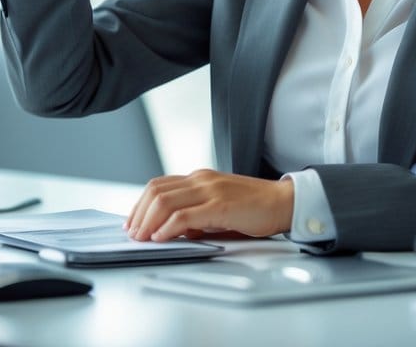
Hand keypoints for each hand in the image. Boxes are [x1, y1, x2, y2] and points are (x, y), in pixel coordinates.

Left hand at [124, 169, 293, 241]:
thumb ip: (196, 216)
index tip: (132, 222)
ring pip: (165, 200)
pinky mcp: (220, 205)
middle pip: (156, 191)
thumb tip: (174, 231)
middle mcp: (202, 179)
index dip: (140, 204)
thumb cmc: (254, 208)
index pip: (159, 185)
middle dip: (138, 214)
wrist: (283, 203)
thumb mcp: (218, 209)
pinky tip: (161, 237)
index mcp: (200, 178)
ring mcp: (210, 190)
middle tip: (132, 233)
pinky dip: (167, 227)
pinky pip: (185, 215)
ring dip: (148, 221)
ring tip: (142, 237)